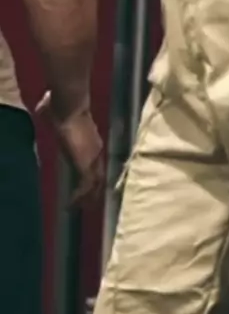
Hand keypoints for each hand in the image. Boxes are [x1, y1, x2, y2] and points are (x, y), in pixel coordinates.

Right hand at [36, 91, 103, 205]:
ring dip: (88, 197)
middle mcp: (95, 150)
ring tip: (79, 208)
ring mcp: (94, 157)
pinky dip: (80, 196)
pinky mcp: (86, 164)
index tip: (88, 184)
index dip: (94, 174)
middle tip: (88, 203)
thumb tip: (44, 105)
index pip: (96, 162)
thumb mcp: (58, 111)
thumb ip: (53, 112)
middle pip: (99, 174)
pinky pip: (86, 185)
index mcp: (91, 139)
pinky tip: (71, 204)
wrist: (70, 106)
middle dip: (95, 189)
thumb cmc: (62, 106)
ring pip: (96, 183)